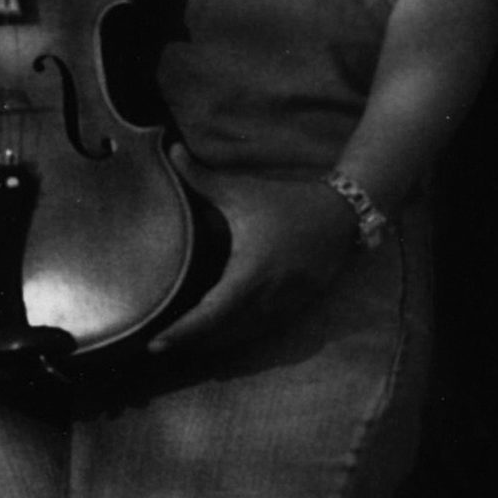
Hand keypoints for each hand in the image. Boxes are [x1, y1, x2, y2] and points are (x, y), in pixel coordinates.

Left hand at [153, 172, 360, 359]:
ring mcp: (285, 304)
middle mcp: (268, 296)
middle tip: (159, 347)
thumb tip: (170, 151)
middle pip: (223, 333)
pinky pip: (262, 330)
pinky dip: (239, 336)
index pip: (211, 313)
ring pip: (243, 335)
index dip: (183, 331)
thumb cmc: (287, 203)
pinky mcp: (297, 306)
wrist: (342, 214)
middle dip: (192, 343)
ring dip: (215, 343)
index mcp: (251, 273)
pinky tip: (222, 336)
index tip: (155, 344)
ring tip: (184, 346)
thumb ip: (201, 176)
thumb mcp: (242, 190)